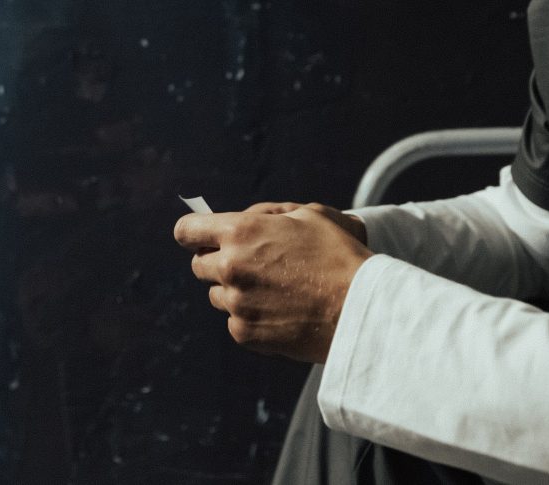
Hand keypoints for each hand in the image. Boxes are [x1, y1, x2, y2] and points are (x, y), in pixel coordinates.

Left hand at [174, 205, 372, 362]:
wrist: (361, 308)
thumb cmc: (339, 256)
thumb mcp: (307, 215)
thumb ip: (265, 215)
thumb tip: (240, 220)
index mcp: (241, 232)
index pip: (187, 230)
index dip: (193, 232)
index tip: (201, 236)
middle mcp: (230, 267)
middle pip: (199, 264)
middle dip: (217, 260)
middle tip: (248, 262)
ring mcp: (236, 303)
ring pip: (217, 294)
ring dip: (234, 290)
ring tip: (272, 289)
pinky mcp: (245, 333)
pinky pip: (235, 321)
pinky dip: (250, 316)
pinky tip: (279, 310)